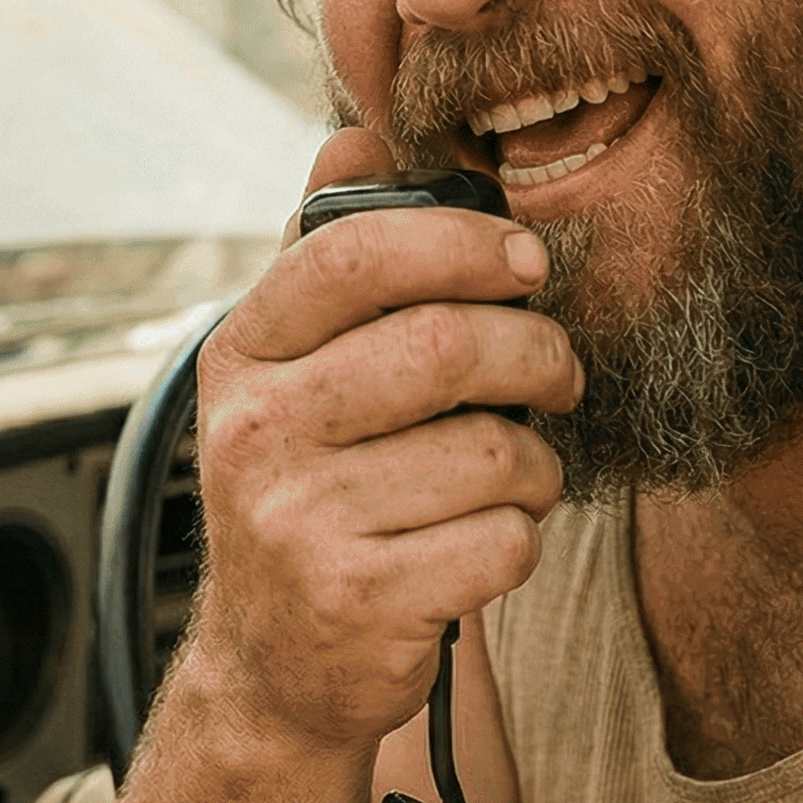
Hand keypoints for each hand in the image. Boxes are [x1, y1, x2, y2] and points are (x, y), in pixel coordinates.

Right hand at [185, 130, 581, 755]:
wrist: (274, 667)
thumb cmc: (314, 490)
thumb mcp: (294, 375)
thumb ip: (329, 260)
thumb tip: (356, 136)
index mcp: (240, 357)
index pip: (351, 254)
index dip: (463, 244)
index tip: (526, 262)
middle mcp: (253, 434)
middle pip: (442, 347)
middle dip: (535, 352)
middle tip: (562, 370)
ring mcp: (298, 523)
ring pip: (488, 452)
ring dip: (534, 463)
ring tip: (515, 474)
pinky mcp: (355, 602)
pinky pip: (498, 540)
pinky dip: (519, 538)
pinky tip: (486, 540)